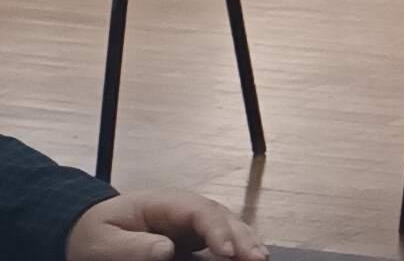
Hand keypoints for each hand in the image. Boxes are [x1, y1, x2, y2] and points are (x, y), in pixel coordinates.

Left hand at [64, 192, 266, 260]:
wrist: (88, 227)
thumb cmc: (94, 232)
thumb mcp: (103, 242)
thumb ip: (132, 246)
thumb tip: (165, 248)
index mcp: (163, 202)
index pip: (199, 211)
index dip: (217, 230)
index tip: (228, 252)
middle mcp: (184, 207)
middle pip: (222, 216)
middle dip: (242, 236)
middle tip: (256, 259)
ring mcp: (191, 220)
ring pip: (229, 224)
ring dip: (247, 240)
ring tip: (260, 258)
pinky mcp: (193, 234)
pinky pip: (222, 236)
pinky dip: (239, 244)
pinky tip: (251, 255)